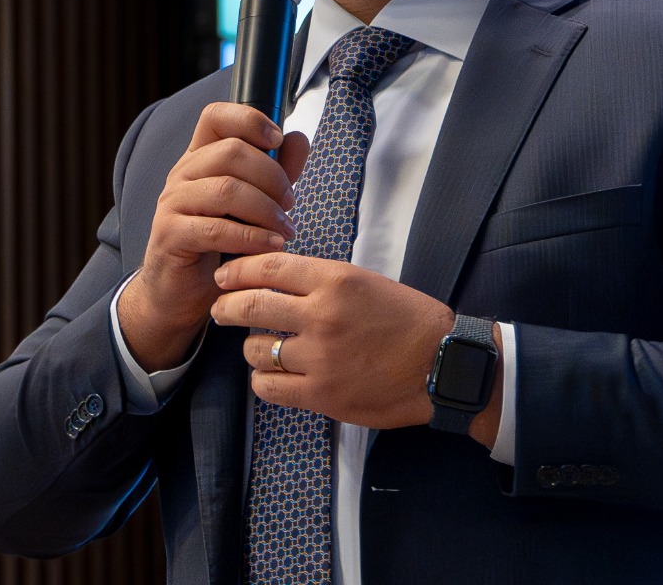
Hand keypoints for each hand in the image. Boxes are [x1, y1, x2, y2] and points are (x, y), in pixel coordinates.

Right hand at [117, 103, 307, 371]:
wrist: (180, 292)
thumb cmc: (219, 244)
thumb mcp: (253, 203)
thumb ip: (276, 171)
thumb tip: (299, 138)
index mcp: (200, 157)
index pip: (216, 116)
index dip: (249, 119)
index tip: (278, 139)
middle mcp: (182, 174)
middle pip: (230, 152)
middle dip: (271, 176)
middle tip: (290, 202)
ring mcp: (172, 204)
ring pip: (225, 190)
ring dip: (265, 209)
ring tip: (286, 229)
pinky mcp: (170, 236)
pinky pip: (215, 229)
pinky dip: (251, 237)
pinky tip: (272, 247)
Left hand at [210, 253, 455, 429]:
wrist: (441, 364)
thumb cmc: (408, 320)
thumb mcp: (366, 282)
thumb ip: (321, 282)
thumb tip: (275, 281)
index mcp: (336, 280)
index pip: (269, 267)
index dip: (238, 271)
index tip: (225, 277)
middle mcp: (322, 315)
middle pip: (251, 306)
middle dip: (227, 307)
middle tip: (221, 310)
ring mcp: (320, 357)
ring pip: (256, 350)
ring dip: (253, 348)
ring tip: (263, 348)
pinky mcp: (321, 394)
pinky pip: (269, 387)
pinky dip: (264, 380)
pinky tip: (273, 375)